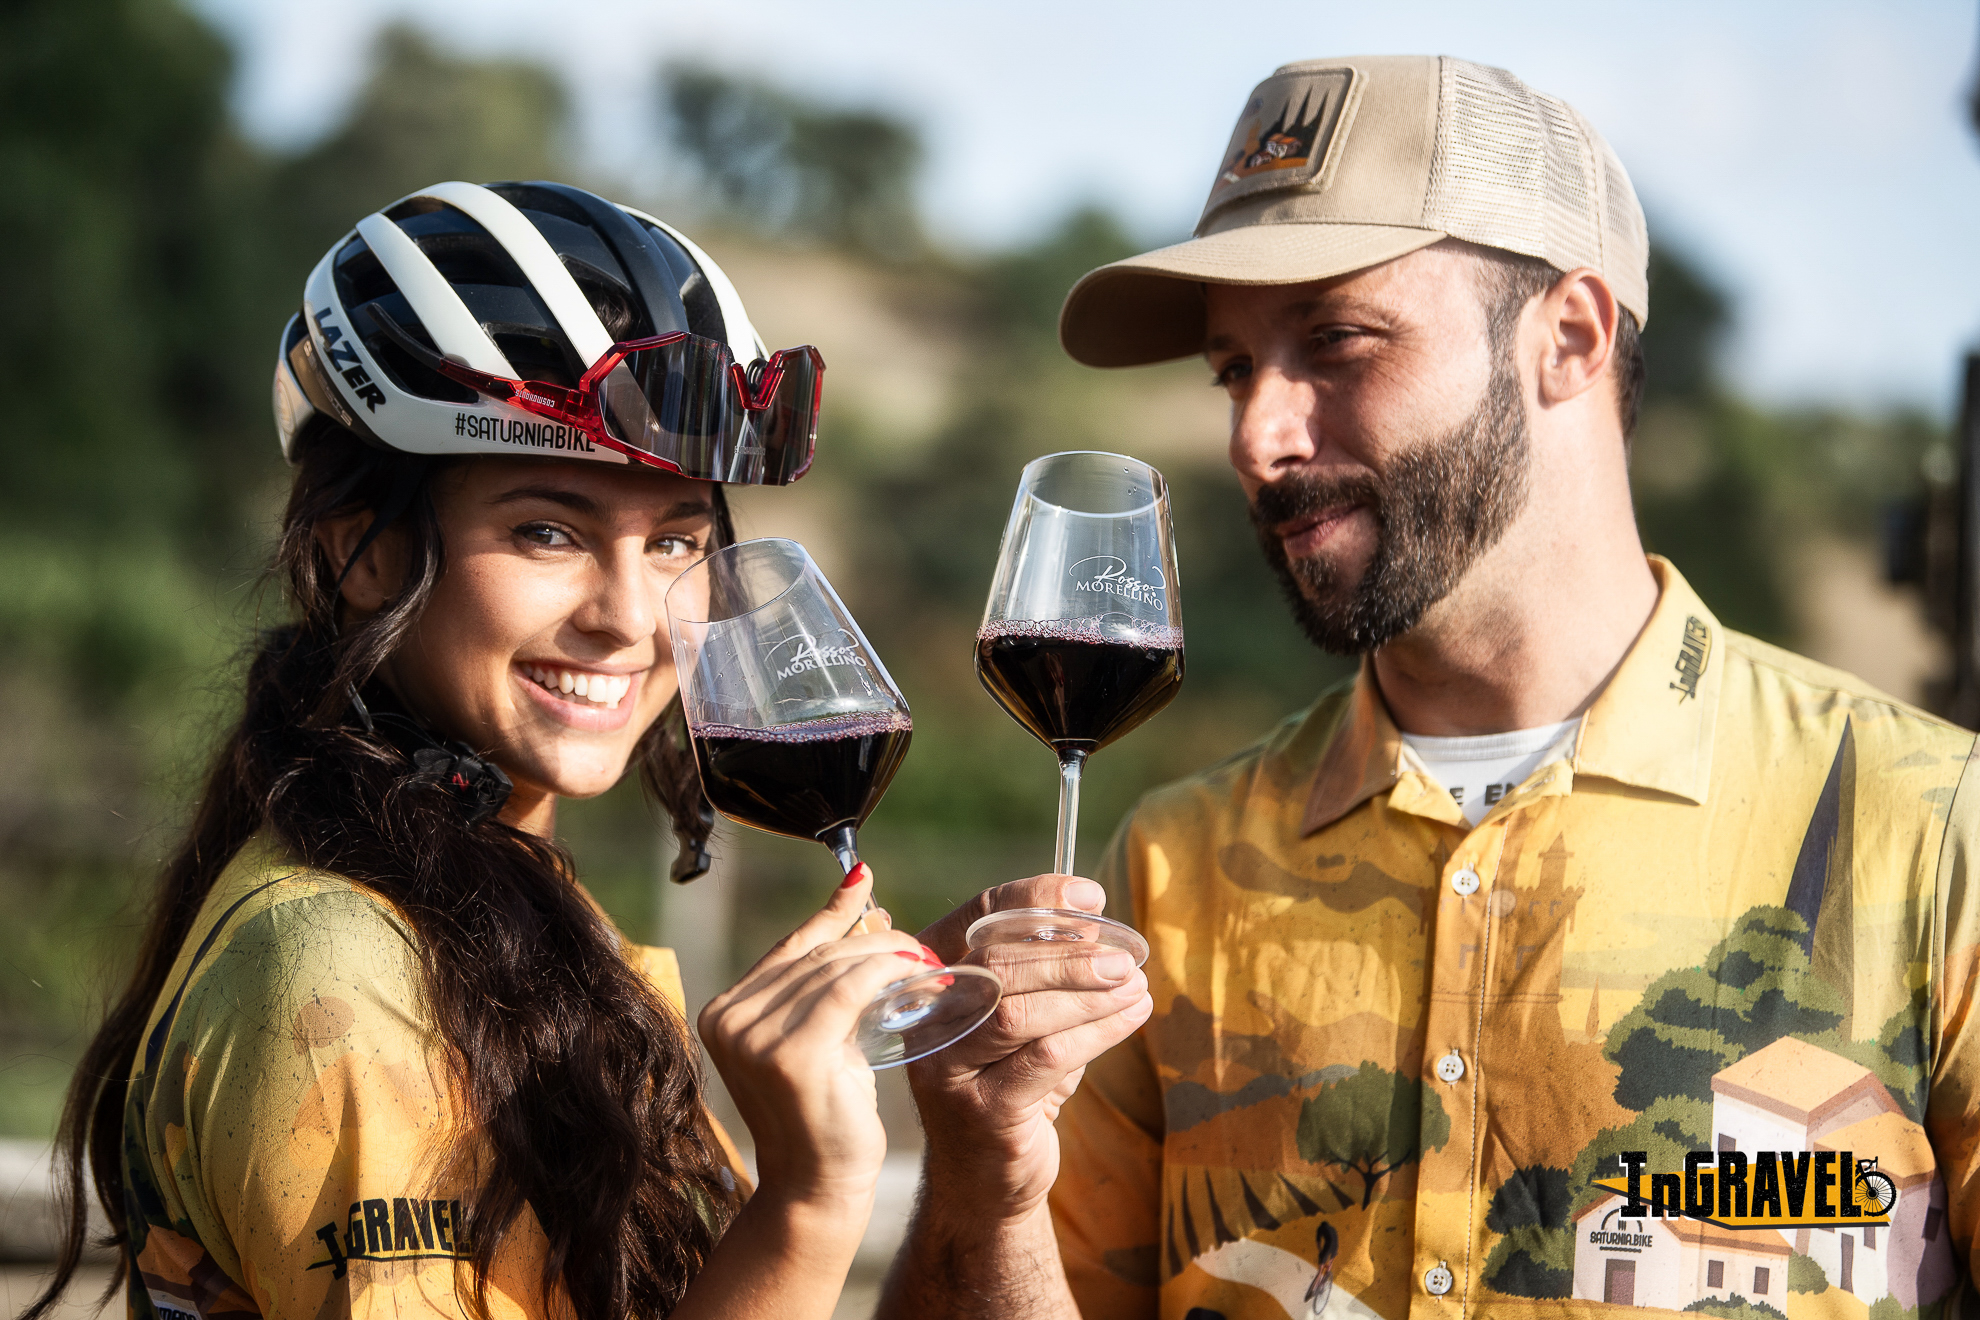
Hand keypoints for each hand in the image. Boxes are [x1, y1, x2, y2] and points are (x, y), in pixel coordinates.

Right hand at [699, 864, 927, 1205]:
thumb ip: (828, 982)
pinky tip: (920, 978)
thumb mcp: (823, 1036)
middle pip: (815, 955)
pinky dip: (889, 976)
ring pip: (835, 970)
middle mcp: (728, 1019)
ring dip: (890, 958)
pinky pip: (850, 992)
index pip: (790, 947)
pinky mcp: (790, 1054)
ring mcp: (752, 1037)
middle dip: (873, 941)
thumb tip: (870, 910)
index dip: (833, 914)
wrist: (818, 1188)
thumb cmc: (826, 1114)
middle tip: (919, 944)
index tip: (864, 884)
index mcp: (724, 1010)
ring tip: (929, 963)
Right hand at [905, 875, 1152, 1221]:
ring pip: (1020, 1013)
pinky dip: (1098, 1031)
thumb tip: (1095, 924)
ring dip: (1088, 994)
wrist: (984, 1180)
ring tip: (1134, 984)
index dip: (1033, 899)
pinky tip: (1133, 1016)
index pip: (974, 919)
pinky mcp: (983, 1110)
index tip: (1089, 897)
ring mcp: (948, 1068)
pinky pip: (1047, 1057)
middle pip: (996, 965)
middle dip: (1067, 954)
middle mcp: (927, 1020)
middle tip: (1123, 955)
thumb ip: (1040, 973)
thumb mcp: (1017, 1021)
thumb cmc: (1008, 1084)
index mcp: (930, 981)